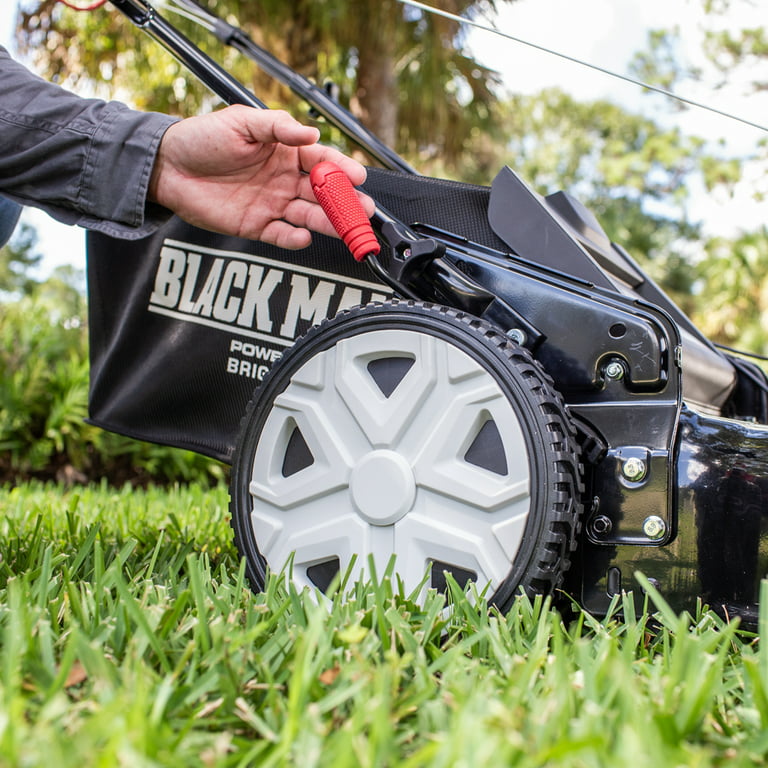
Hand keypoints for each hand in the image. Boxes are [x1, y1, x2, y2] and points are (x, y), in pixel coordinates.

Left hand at [148, 105, 374, 249]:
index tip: (358, 177)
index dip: (340, 168)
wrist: (168, 166)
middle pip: (322, 193)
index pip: (321, 160)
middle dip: (345, 202)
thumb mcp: (242, 121)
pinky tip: (303, 236)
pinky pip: (282, 234)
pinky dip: (294, 238)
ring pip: (308, 216)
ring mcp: (272, 203)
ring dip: (329, 223)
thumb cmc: (202, 138)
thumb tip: (311, 133)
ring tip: (347, 229)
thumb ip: (278, 127)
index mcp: (285, 151)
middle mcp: (283, 179)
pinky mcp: (257, 225)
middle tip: (365, 210)